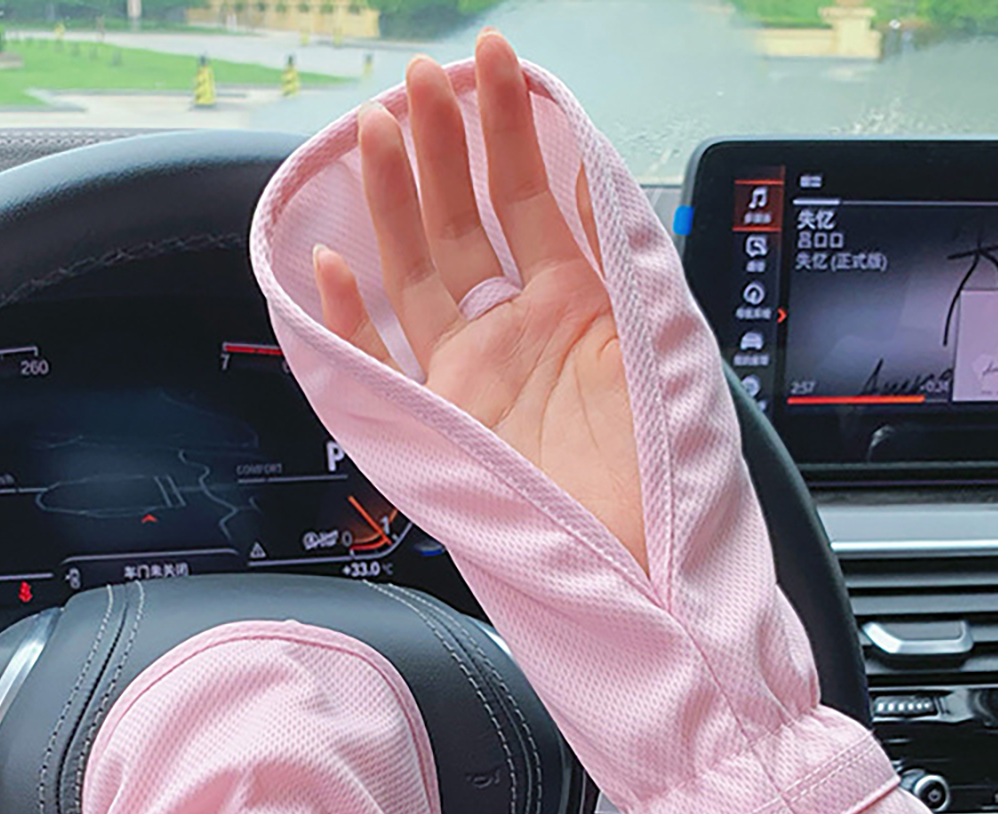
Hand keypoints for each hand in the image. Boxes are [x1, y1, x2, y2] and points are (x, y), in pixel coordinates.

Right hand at [313, 32, 646, 572]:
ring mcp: (471, 377)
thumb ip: (619, 251)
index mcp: (575, 307)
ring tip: (376, 132)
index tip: (494, 62)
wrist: (647, 566)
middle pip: (460, 223)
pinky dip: (345, 321)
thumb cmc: (668, 467)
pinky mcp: (438, 428)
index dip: (508, 128)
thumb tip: (588, 167)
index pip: (528, 198)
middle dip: (439, 148)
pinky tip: (329, 262)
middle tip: (419, 82)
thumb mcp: (659, 337)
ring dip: (391, 205)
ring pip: (413, 275)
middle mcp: (516, 335)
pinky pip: (376, 367)